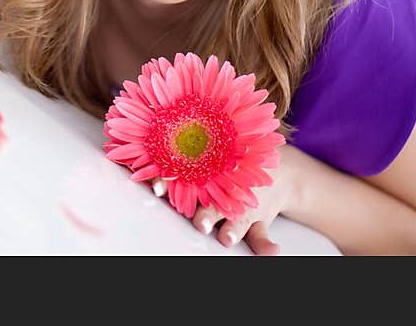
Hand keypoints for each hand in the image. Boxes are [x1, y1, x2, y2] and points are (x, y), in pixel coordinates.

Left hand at [162, 145, 299, 254]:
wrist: (275, 172)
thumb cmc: (230, 171)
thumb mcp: (210, 162)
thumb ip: (175, 165)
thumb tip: (139, 165)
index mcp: (206, 178)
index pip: (182, 180)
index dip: (168, 183)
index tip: (157, 188)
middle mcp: (223, 194)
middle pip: (209, 204)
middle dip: (204, 214)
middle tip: (198, 222)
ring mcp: (242, 207)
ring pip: (235, 219)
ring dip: (231, 229)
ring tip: (227, 237)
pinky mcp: (259, 221)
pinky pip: (263, 236)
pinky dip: (267, 246)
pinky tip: (272, 253)